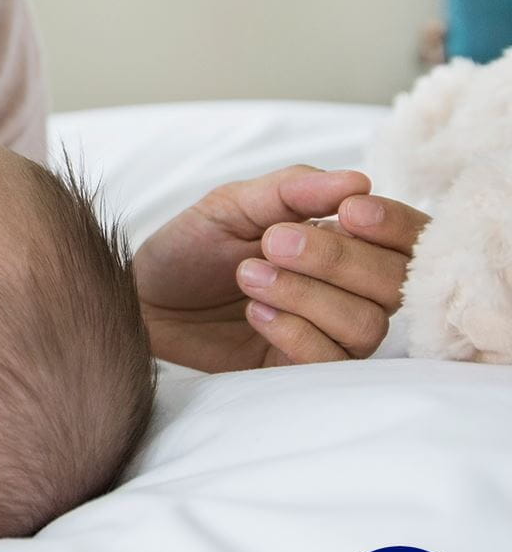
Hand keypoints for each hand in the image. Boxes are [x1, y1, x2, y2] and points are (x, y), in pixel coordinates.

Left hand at [134, 165, 430, 371]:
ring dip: (308, 296)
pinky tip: (256, 312)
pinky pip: (330, 361)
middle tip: (273, 242)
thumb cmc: (191, 248)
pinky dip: (295, 331)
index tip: (350, 212)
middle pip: (394, 284)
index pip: (409, 240)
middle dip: (338, 260)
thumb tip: (358, 181)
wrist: (143, 299)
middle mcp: (350, 290)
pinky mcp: (301, 370)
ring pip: (367, 325)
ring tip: (249, 275)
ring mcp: (329, 333)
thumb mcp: (232, 205)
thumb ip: (292, 191)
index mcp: (345, 242)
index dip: (394, 226)